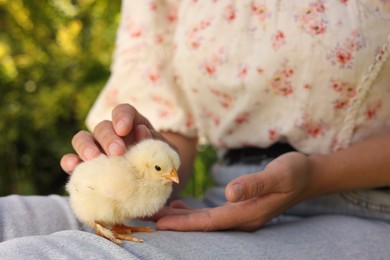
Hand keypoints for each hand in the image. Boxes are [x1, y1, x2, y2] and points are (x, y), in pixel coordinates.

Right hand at [60, 103, 164, 173]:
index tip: (124, 128)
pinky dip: (70, 162)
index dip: (121, 117)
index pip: (124, 111)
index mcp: (133, 125)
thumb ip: (155, 143)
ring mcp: (96, 148)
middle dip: (108, 138)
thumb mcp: (164, 154)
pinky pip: (72, 160)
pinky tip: (73, 167)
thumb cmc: (160, 165)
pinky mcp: (86, 166)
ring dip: (86, 147)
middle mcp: (112, 133)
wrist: (154, 184)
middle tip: (116, 152)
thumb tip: (141, 131)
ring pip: (82, 138)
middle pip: (103, 127)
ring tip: (93, 159)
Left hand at [154, 152, 310, 230]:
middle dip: (176, 224)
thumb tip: (230, 193)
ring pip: (205, 221)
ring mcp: (241, 215)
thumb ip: (254, 184)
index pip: (209, 222)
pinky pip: (211, 214)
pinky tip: (179, 207)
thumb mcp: (278, 174)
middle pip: (203, 225)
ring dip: (181, 218)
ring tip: (157, 215)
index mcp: (247, 213)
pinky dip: (193, 212)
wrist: (308, 175)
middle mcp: (241, 219)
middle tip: (148, 220)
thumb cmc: (294, 172)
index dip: (184, 223)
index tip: (160, 223)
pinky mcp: (240, 207)